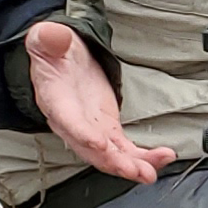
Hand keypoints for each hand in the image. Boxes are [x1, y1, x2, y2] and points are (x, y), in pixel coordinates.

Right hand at [25, 20, 177, 182]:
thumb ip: (48, 39)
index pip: (68, 121)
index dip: (82, 135)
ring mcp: (92, 128)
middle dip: (113, 162)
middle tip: (135, 171)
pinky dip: (142, 157)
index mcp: (55, 100)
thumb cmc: (52, 51)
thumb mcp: (46, 39)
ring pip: (111, 154)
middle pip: (91, 148)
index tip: (100, 144)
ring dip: (132, 166)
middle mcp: (72, 122)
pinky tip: (160, 159)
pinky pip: (124, 148)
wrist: (61, 58)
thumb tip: (52, 36)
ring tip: (152, 172)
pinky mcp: (107, 128)